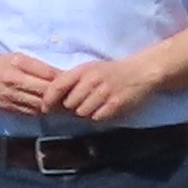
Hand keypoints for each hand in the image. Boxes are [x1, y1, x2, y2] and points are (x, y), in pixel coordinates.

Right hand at [0, 51, 70, 116]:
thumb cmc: (2, 63)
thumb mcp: (20, 58)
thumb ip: (41, 67)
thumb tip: (63, 75)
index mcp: (17, 69)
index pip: (46, 77)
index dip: (62, 81)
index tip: (74, 81)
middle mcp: (13, 86)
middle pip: (44, 94)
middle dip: (60, 95)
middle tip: (73, 94)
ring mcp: (10, 100)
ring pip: (39, 106)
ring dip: (53, 105)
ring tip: (64, 102)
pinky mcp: (8, 109)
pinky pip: (31, 113)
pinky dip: (42, 111)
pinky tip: (49, 107)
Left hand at [45, 55, 159, 123]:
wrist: (141, 72)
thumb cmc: (111, 72)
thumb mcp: (89, 69)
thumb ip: (71, 81)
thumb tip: (50, 98)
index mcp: (82, 70)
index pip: (57, 86)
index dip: (48, 99)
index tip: (45, 108)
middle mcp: (92, 80)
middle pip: (68, 104)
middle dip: (71, 107)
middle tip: (81, 104)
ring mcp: (104, 93)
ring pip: (82, 113)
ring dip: (85, 113)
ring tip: (95, 104)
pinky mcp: (115, 104)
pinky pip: (97, 118)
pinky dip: (98, 116)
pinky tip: (104, 108)